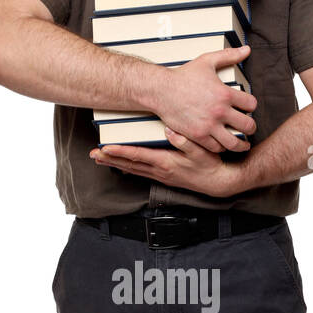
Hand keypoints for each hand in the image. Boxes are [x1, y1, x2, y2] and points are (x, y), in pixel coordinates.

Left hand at [90, 128, 240, 197]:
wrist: (218, 182)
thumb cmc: (210, 165)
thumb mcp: (200, 150)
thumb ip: (184, 140)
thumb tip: (169, 130)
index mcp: (165, 162)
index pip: (136, 156)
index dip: (119, 152)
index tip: (104, 149)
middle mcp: (160, 171)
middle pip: (129, 164)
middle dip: (110, 159)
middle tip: (93, 155)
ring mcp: (161, 176)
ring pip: (132, 169)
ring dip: (116, 164)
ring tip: (101, 159)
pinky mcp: (164, 177)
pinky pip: (141, 172)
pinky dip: (128, 168)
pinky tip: (122, 167)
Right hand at [158, 44, 257, 152]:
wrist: (161, 90)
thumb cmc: (183, 75)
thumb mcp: (207, 61)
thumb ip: (229, 56)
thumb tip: (247, 49)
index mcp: (225, 94)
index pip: (251, 104)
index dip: (252, 106)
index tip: (248, 108)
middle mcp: (219, 111)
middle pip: (248, 126)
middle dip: (251, 128)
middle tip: (249, 129)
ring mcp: (209, 126)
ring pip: (234, 142)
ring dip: (241, 144)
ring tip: (243, 144)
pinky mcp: (197, 136)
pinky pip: (216, 147)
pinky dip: (221, 147)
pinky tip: (223, 144)